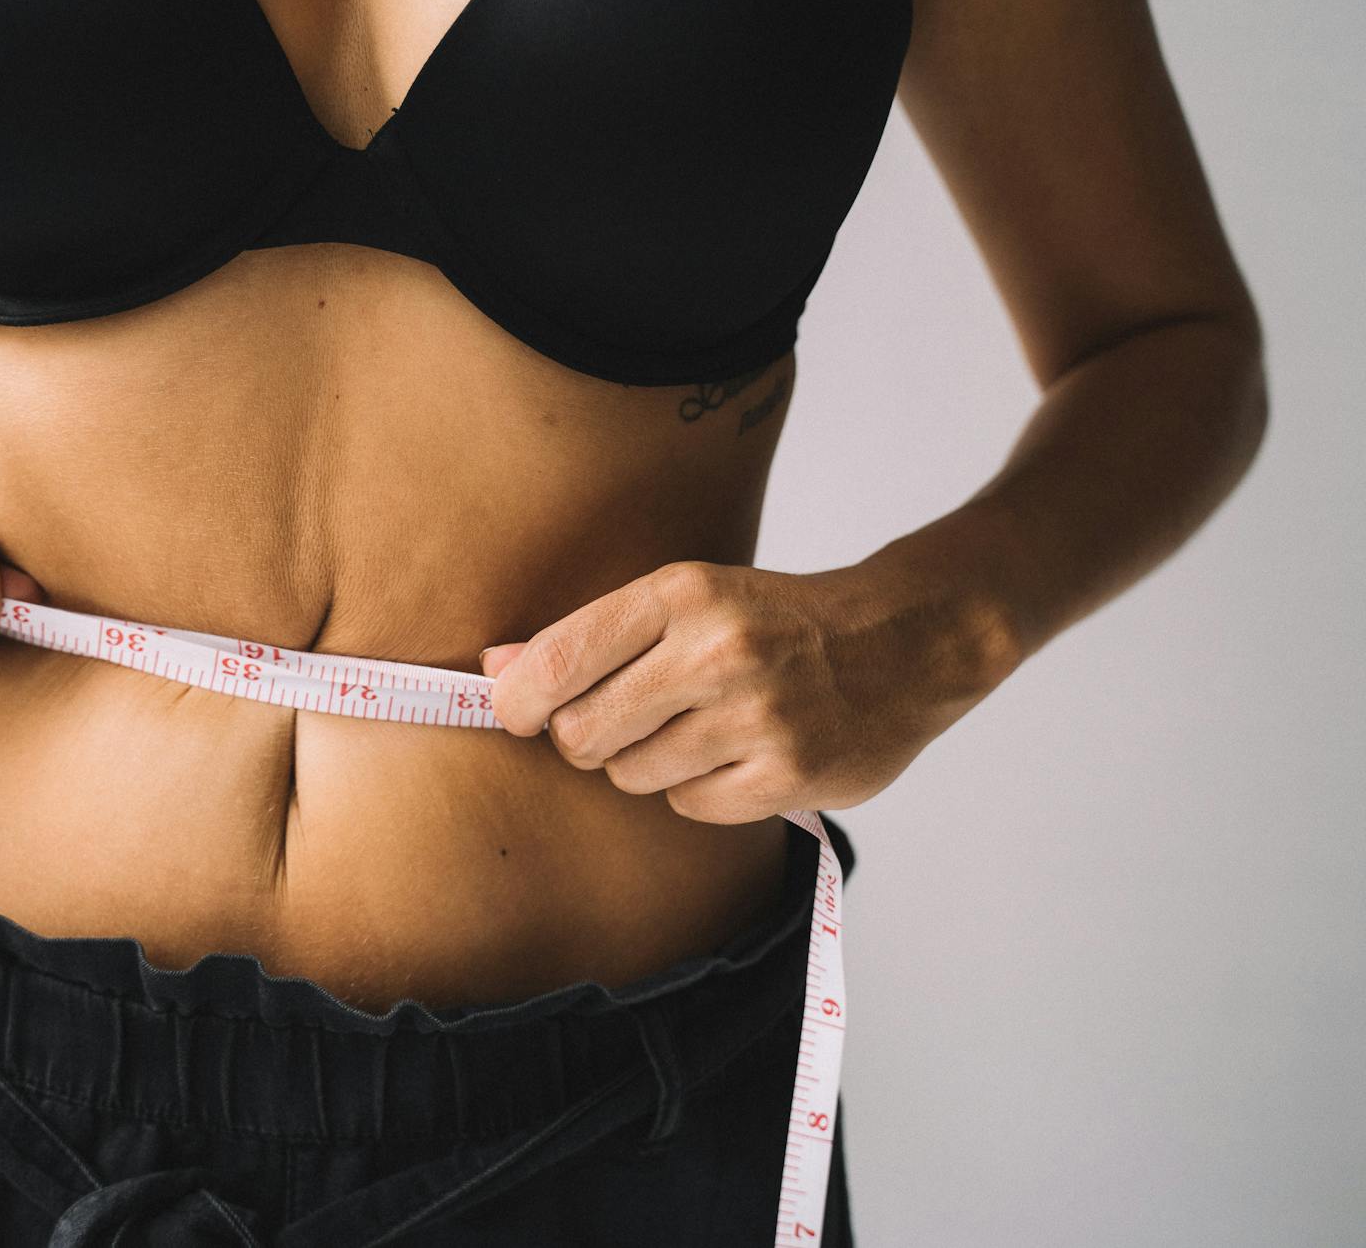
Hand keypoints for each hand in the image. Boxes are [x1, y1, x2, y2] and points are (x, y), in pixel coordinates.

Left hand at [479, 559, 999, 823]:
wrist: (905, 641)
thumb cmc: (774, 620)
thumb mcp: (687, 599)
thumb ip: (591, 635)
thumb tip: (494, 667)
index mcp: (683, 593)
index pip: (558, 659)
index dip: (517, 699)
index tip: (517, 712)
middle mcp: (718, 651)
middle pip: (580, 732)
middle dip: (585, 736)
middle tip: (624, 720)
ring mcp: (757, 716)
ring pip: (630, 775)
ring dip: (645, 763)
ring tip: (697, 728)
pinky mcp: (787, 774)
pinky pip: (688, 806)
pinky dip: (698, 790)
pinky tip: (736, 755)